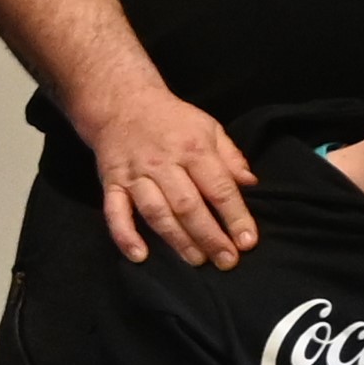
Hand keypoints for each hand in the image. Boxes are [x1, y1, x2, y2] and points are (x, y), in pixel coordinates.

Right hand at [87, 89, 257, 267]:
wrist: (122, 103)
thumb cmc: (172, 120)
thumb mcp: (208, 127)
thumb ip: (230, 157)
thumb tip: (251, 184)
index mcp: (193, 148)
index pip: (219, 188)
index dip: (235, 217)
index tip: (248, 242)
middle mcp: (164, 163)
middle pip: (188, 206)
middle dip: (210, 236)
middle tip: (226, 261)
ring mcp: (135, 175)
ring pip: (157, 213)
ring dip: (177, 240)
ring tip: (196, 261)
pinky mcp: (112, 183)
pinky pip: (115, 212)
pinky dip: (125, 235)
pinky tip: (139, 256)